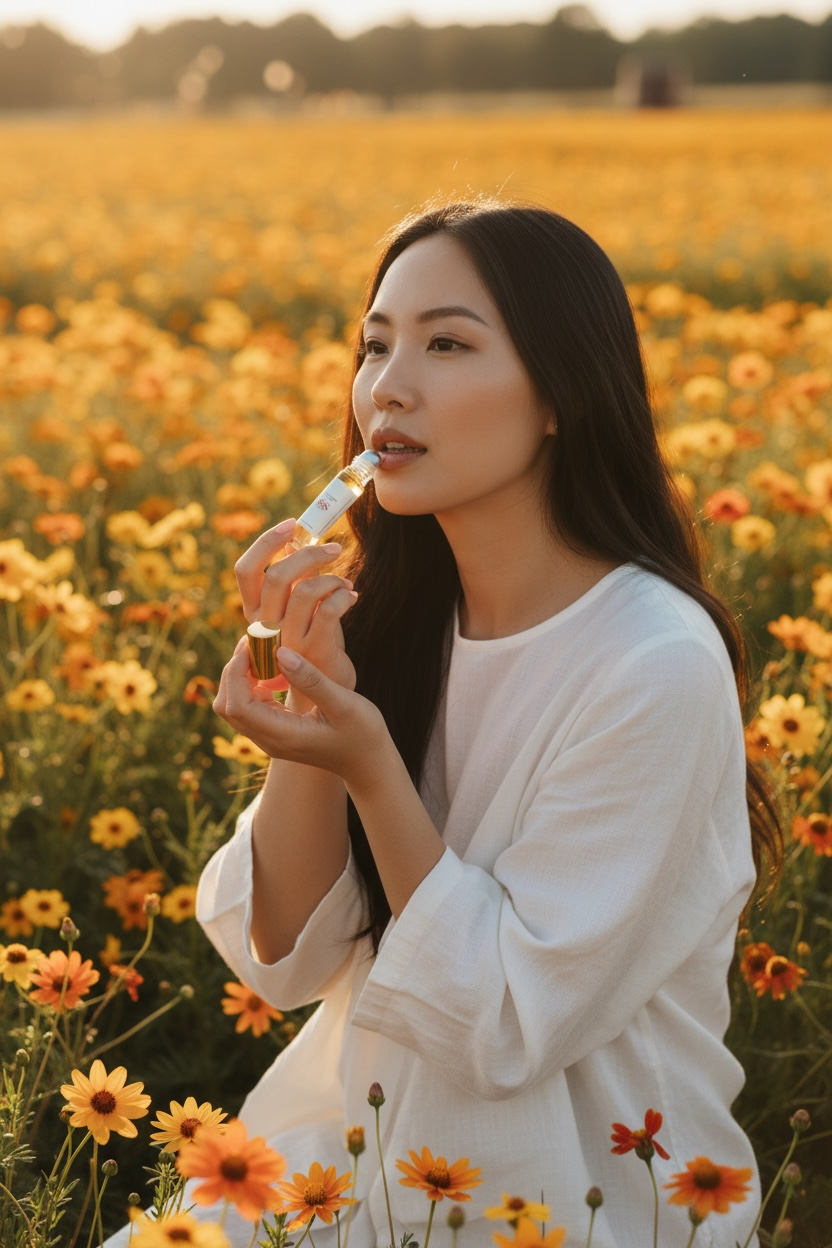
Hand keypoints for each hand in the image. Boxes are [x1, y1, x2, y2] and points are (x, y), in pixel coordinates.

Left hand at [213, 640, 388, 792]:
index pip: (237, 706)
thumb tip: (279, 652)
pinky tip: (272, 667)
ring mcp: (269, 738)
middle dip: (233, 671)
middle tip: (255, 643)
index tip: (253, 645)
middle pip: (227, 706)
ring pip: (233, 706)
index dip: (236, 672)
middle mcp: (269, 740)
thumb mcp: (343, 704)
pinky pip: (248, 706)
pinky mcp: (274, 732)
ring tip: (263, 651)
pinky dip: (251, 683)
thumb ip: (310, 679)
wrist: (367, 762)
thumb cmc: (362, 733)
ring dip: (240, 676)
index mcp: (283, 735)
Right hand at [234, 517, 357, 708]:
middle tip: (334, 548)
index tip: (292, 524)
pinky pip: (330, 610)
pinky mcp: (315, 652)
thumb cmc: (311, 648)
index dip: (266, 542)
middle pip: (277, 576)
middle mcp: (266, 628)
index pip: (246, 571)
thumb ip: (294, 583)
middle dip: (309, 553)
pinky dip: (344, 596)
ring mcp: (289, 641)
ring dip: (332, 577)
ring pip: (306, 590)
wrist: (322, 699)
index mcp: (255, 614)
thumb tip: (297, 544)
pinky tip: (353, 597)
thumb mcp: (297, 614)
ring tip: (345, 583)